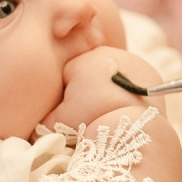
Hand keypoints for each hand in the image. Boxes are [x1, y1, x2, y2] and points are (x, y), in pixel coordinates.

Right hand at [42, 47, 161, 129]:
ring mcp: (131, 60)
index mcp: (83, 60)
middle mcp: (108, 53)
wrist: (133, 127)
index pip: (68, 74)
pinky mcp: (150, 72)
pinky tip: (126, 106)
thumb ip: (42, 121)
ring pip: (112, 73)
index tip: (75, 112)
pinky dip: (128, 89)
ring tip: (109, 109)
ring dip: (108, 88)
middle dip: (88, 89)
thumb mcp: (58, 122)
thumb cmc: (92, 120)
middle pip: (91, 70)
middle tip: (92, 112)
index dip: (68, 96)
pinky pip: (132, 79)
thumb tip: (32, 127)